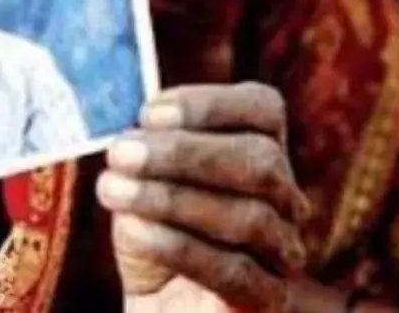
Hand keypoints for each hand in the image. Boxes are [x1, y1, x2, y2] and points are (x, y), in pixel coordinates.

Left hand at [101, 83, 308, 312]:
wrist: (158, 305)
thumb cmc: (151, 231)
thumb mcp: (142, 181)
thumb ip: (144, 147)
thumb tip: (128, 130)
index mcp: (263, 149)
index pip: (263, 109)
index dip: (210, 105)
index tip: (148, 113)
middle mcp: (285, 196)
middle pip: (260, 161)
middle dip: (184, 153)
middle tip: (121, 153)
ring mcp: (284, 249)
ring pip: (248, 216)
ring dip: (171, 198)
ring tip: (113, 191)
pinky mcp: (269, 298)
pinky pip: (233, 270)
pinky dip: (176, 245)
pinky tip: (132, 231)